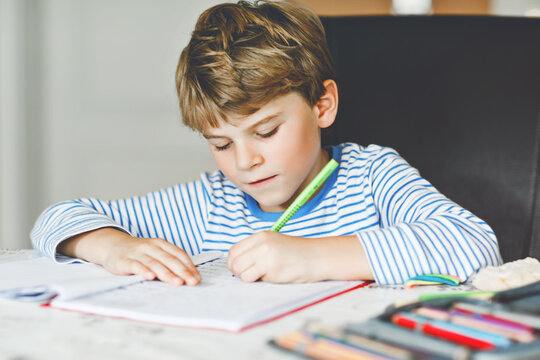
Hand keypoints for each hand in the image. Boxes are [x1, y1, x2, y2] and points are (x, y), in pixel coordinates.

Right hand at [58, 228, 200, 285]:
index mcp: (161, 244)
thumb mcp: (155, 252)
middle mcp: (151, 246)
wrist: (112, 246)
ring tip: (178, 282)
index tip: (197, 277)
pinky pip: (136, 265)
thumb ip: (168, 261)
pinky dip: (143, 270)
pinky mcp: (125, 260)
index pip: (179, 254)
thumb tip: (187, 276)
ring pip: (155, 263)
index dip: (189, 266)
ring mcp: (138, 253)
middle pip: (170, 259)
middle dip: (183, 271)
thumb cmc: (139, 253)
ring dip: (167, 273)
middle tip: (193, 282)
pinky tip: (150, 277)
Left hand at [227, 231, 373, 283]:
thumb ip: (255, 250)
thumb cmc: (296, 253)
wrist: (317, 257)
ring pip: (241, 272)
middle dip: (238, 272)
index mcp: (260, 236)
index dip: (234, 263)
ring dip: (248, 277)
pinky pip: (252, 279)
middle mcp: (261, 243)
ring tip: (263, 275)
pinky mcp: (271, 268)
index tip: (241, 269)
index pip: (233, 250)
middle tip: (251, 275)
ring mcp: (265, 255)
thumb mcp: (273, 244)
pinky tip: (271, 276)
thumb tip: (235, 264)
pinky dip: (259, 281)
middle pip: (234, 262)